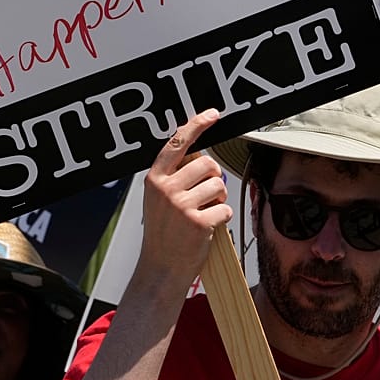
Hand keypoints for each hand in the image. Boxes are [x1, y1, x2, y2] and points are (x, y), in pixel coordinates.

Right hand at [138, 109, 233, 288]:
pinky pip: (225, 208)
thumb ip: (173, 177)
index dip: (196, 126)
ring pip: (219, 185)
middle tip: (204, 196)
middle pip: (208, 165)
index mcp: (154, 178)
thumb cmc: (164, 230)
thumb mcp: (158, 198)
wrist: (161, 265)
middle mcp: (165, 188)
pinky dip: (222, 218)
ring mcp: (181, 205)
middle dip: (214, 179)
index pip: (177, 143)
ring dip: (219, 199)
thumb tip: (201, 156)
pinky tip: (208, 226)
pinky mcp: (198, 222)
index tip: (212, 114)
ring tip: (204, 211)